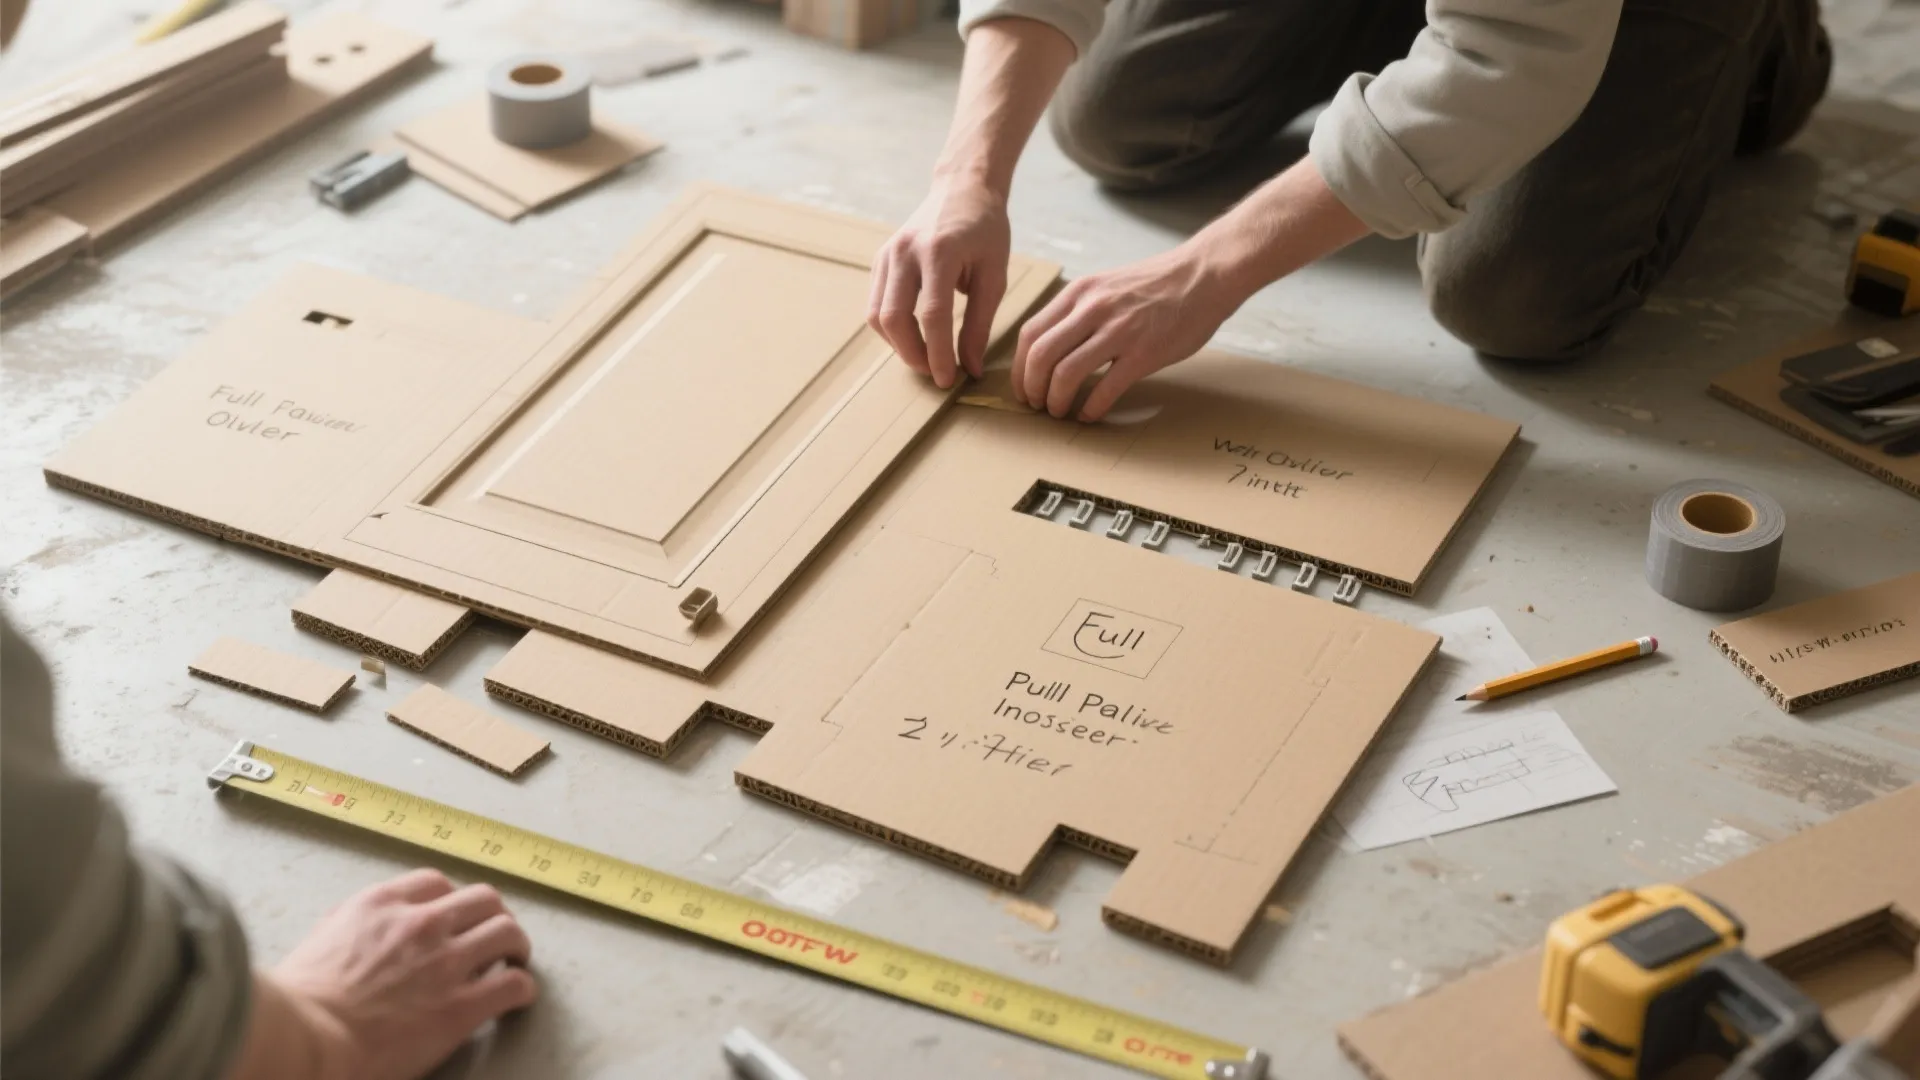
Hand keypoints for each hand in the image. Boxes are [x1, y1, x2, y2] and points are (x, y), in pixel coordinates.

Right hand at [266, 869, 536, 1079]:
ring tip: (514, 960)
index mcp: (381, 905)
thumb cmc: (297, 1002)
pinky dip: (522, 988)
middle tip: (495, 935)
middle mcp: (420, 924)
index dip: (452, 900)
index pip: (436, 884)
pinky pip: (513, 984)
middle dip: (493, 915)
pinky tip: (517, 997)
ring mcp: (446, 963)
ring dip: (516, 945)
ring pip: (507, 932)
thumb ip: (350, 925)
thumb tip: (358, 928)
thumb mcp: (319, 940)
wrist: (304, 1040)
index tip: (457, 916)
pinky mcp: (462, 1005)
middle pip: (484, 899)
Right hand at [868, 178, 1011, 388]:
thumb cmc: (985, 230)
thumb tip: (971, 367)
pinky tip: (913, 336)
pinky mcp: (879, 259)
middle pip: (894, 318)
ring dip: (898, 345)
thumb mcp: (994, 274)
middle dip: (913, 354)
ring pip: (876, 315)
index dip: (938, 353)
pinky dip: (891, 328)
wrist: (962, 189)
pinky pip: (875, 304)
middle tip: (935, 373)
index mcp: (939, 251)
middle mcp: (905, 251)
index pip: (932, 315)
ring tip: (925, 357)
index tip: (948, 379)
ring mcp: (887, 254)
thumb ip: (981, 323)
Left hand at [1012, 243, 1238, 420]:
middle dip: (1031, 388)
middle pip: (1040, 356)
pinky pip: (1105, 389)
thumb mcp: (1106, 285)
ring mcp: (1118, 331)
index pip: (1030, 333)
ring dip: (1056, 401)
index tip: (1023, 387)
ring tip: (1060, 412)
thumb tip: (1051, 347)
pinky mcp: (1144, 353)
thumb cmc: (1157, 285)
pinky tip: (1090, 414)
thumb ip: (1079, 311)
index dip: (1019, 368)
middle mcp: (1093, 309)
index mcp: (1080, 293)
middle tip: (1036, 405)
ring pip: (1065, 374)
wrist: (1204, 275)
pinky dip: (1091, 408)